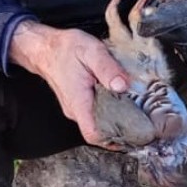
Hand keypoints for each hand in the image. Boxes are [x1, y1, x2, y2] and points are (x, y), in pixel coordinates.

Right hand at [9, 20, 128, 145]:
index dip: (114, 139)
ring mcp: (76, 108)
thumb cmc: (64, 49)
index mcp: (79, 102)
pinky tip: (120, 99)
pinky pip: (95, 113)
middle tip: (141, 120)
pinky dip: (108, 109)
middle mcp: (75, 110)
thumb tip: (122, 85)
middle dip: (121, 128)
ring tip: (134, 109)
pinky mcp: (78, 103)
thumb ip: (107, 68)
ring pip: (98, 122)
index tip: (133, 132)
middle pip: (100, 131)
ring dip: (115, 118)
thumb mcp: (91, 51)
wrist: (45, 47)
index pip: (94, 134)